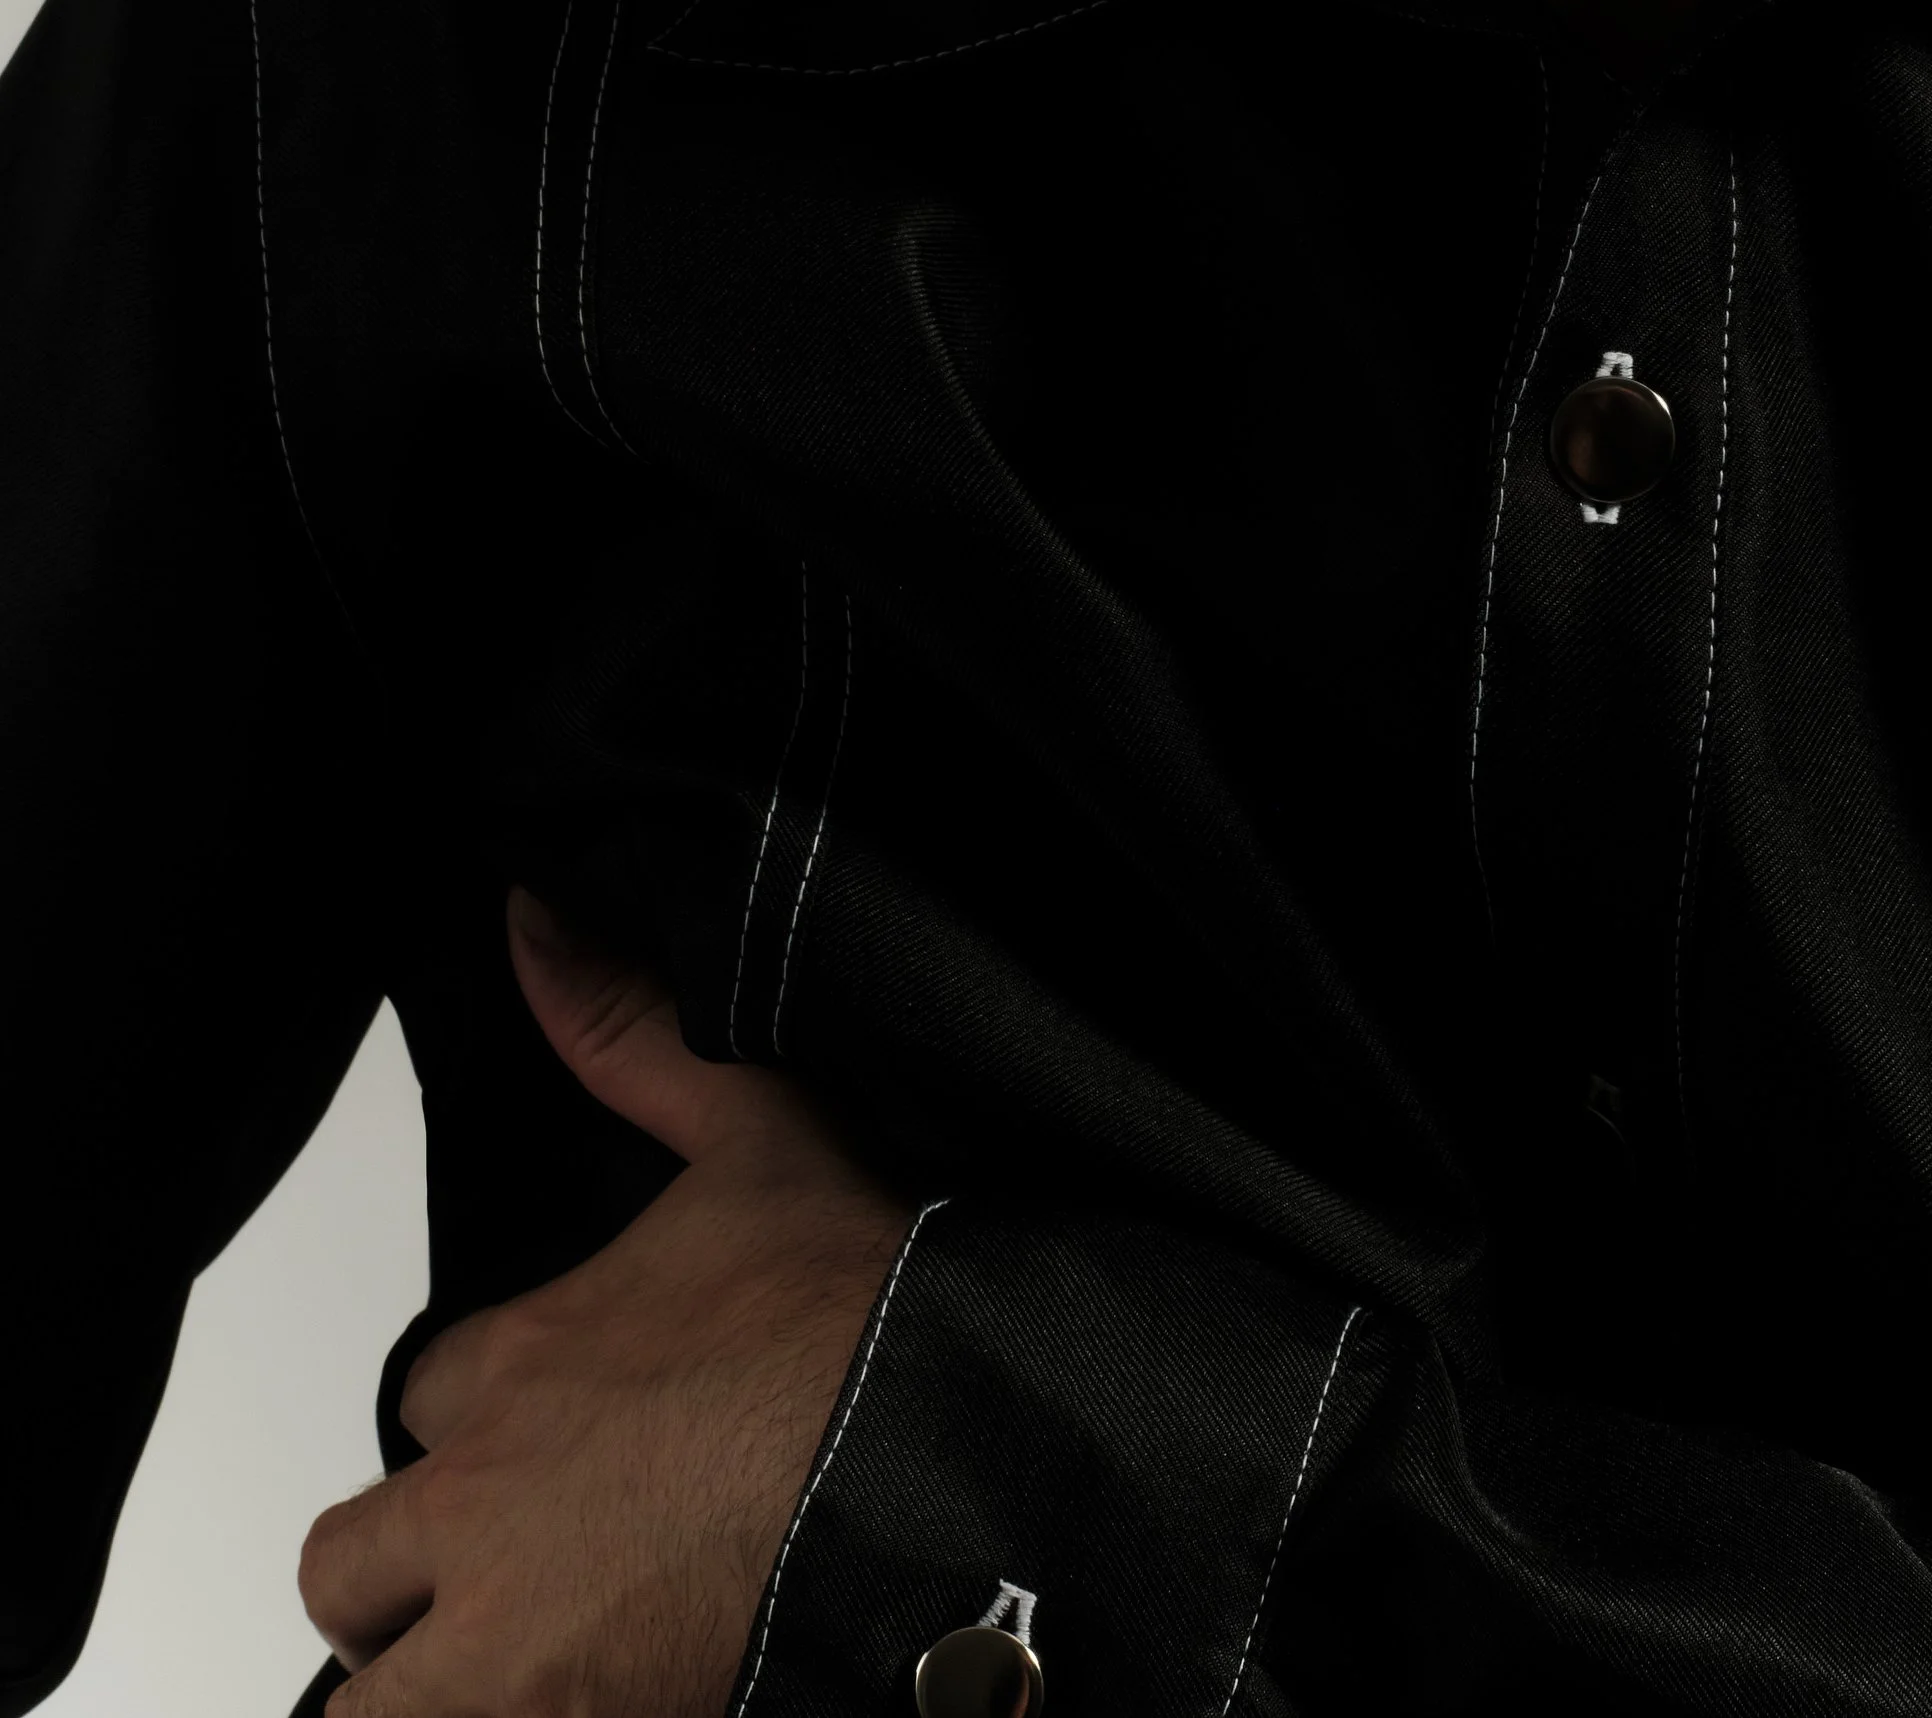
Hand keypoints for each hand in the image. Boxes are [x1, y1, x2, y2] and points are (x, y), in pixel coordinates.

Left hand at [299, 890, 912, 1714]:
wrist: (951, 1455)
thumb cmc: (866, 1309)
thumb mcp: (761, 1133)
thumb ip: (631, 1033)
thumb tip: (530, 920)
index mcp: (521, 1357)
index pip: (428, 1395)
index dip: (484, 1421)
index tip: (563, 1436)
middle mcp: (482, 1502)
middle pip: (351, 1565)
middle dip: (410, 1579)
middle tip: (513, 1583)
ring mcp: (505, 1644)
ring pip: (372, 1700)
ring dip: (425, 1685)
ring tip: (522, 1668)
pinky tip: (572, 1702)